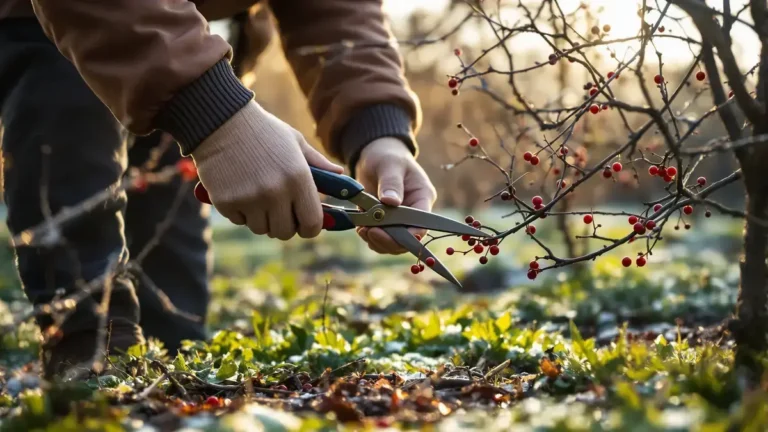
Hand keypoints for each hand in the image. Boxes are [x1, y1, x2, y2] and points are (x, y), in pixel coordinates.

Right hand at [191, 101, 342, 239]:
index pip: (312, 223)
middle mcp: (276, 192)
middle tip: (278, 209)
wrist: (220, 120)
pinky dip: (240, 212)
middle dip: (283, 224)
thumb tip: (340, 174)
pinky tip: (238, 190)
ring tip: (257, 196)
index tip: (304, 223)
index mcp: (298, 178)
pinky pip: (239, 221)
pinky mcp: (226, 202)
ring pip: (261, 229)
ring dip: (260, 218)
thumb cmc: (263, 131)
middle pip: (285, 232)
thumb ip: (318, 163)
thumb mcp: (295, 141)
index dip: (309, 228)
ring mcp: (250, 199)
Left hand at [355, 137, 436, 253]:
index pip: (422, 224)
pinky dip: (370, 237)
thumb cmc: (388, 156)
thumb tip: (390, 202)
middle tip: (369, 232)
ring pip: (393, 243)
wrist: (375, 155)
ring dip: (377, 241)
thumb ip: (391, 183)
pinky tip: (361, 228)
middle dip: (388, 240)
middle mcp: (413, 213)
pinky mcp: (384, 222)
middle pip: (407, 239)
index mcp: (422, 198)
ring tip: (363, 230)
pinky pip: (380, 238)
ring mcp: (398, 219)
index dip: (408, 235)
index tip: (387, 233)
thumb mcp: (390, 164)